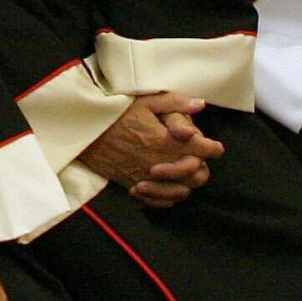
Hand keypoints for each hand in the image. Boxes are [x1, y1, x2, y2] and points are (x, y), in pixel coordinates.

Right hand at [76, 94, 223, 206]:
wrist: (85, 132)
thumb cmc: (115, 113)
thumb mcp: (145, 100)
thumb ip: (175, 102)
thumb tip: (200, 104)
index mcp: (164, 140)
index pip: (201, 149)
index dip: (213, 148)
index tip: (216, 147)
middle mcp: (159, 162)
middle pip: (196, 174)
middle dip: (203, 166)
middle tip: (202, 158)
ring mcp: (146, 177)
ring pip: (181, 191)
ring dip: (188, 183)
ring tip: (187, 173)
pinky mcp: (133, 186)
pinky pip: (160, 200)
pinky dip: (169, 196)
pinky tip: (169, 187)